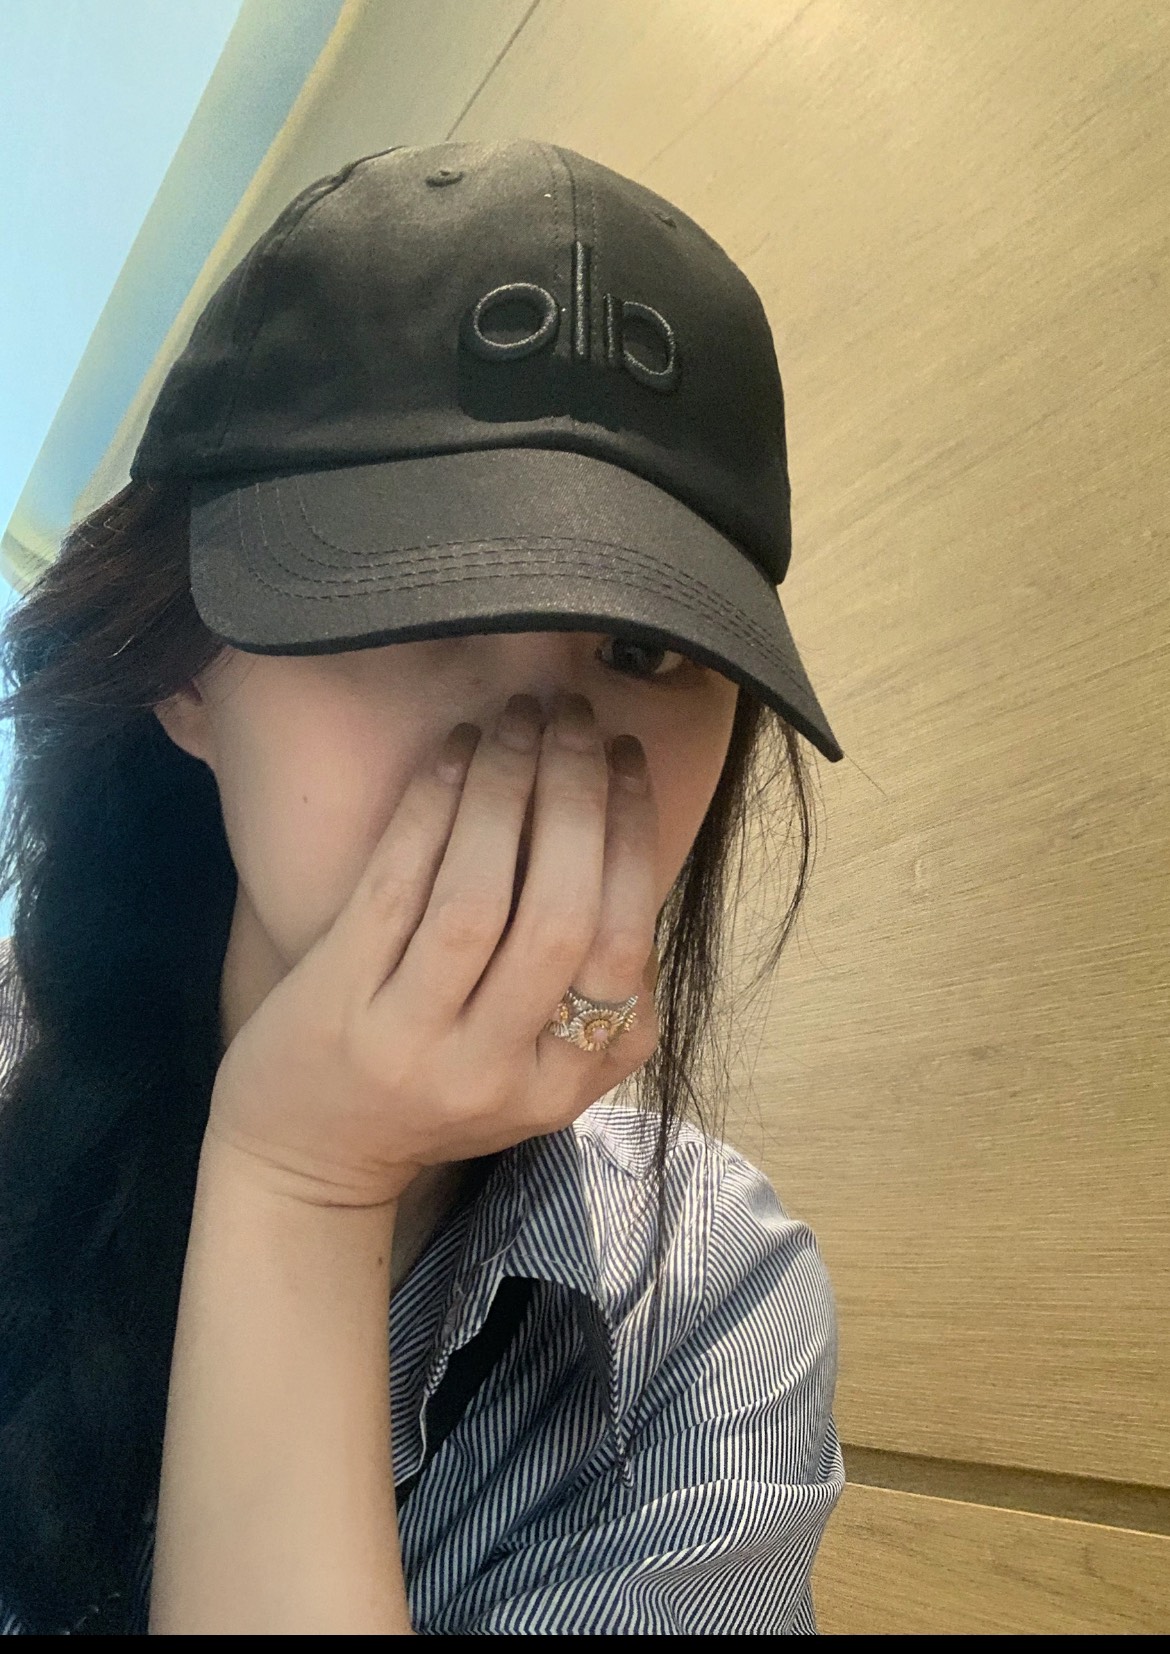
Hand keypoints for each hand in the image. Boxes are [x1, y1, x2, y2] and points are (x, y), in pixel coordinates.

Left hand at [204, 692, 660, 1206]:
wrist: (305, 1163)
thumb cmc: (430, 1099)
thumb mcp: (534, 1079)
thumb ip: (592, 1004)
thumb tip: (626, 850)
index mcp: (561, 1086)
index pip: (624, 953)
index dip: (633, 840)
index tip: (627, 762)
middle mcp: (493, 1069)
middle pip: (561, 918)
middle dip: (577, 800)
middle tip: (578, 720)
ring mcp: (411, 1040)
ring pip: (477, 899)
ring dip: (507, 790)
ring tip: (520, 719)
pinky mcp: (338, 1001)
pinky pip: (396, 887)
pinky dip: (431, 808)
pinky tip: (455, 750)